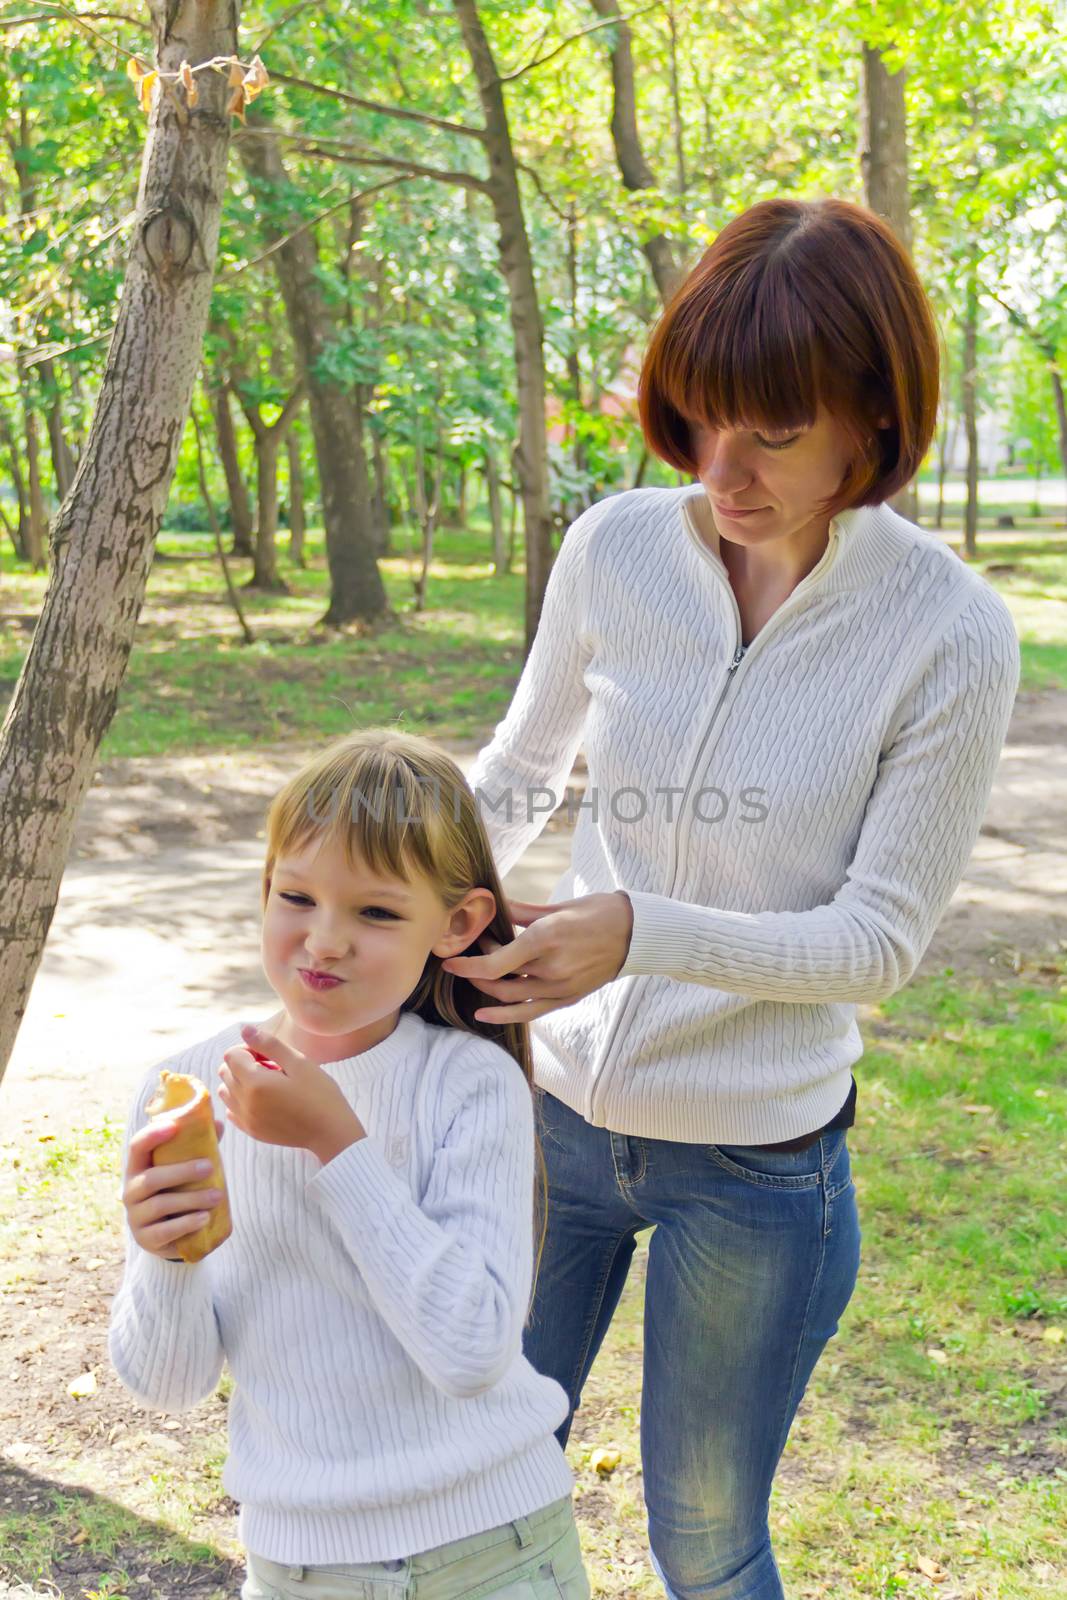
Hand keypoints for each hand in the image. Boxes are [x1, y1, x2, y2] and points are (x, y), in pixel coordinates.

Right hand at [122, 1115, 226, 1262]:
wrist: (167, 1234)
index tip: (174, 1127)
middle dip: (182, 1172)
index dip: (152, 1135)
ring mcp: (136, 1217)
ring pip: (161, 1205)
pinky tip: (205, 1218)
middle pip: (152, 1178)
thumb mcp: (182, 1168)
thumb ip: (198, 1146)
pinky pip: (165, 1231)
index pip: (137, 1146)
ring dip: (191, 1199)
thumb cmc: (176, 1191)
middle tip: (210, 1167)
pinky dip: (187, 1223)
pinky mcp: (146, 1239)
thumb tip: (219, 1123)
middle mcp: (131, 1191)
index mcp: (138, 1168)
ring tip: (217, 1196)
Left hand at [218, 1025, 365, 1164]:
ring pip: (225, 1091)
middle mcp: (244, 1102)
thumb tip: (244, 1029)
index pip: (231, 1055)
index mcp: (255, 1082)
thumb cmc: (320, 1094)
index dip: (248, 1049)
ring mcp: (246, 1119)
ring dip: (240, 1082)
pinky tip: (264, 1100)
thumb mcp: (299, 1062)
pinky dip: (241, 1101)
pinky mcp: (251, 1131)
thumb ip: (269, 1044)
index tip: (270, 1055)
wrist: (330, 1132)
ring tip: (267, 1084)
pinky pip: (231, 1111)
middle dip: (243, 1064)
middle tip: (271, 1067)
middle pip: (225, 1072)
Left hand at [440, 891, 633, 1022]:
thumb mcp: (557, 906)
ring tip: (479, 974)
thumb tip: (490, 902)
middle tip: (474, 949)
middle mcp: (551, 967)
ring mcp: (561, 987)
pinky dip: (505, 1015)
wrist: (636, 934)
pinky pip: (530, 1013)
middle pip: (498, 980)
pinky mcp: (568, 998)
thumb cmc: (597, 912)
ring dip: (488, 988)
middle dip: (477, 968)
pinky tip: (484, 1012)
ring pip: (511, 998)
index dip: (466, 965)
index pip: (494, 963)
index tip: (448, 960)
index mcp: (546, 938)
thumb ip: (519, 910)